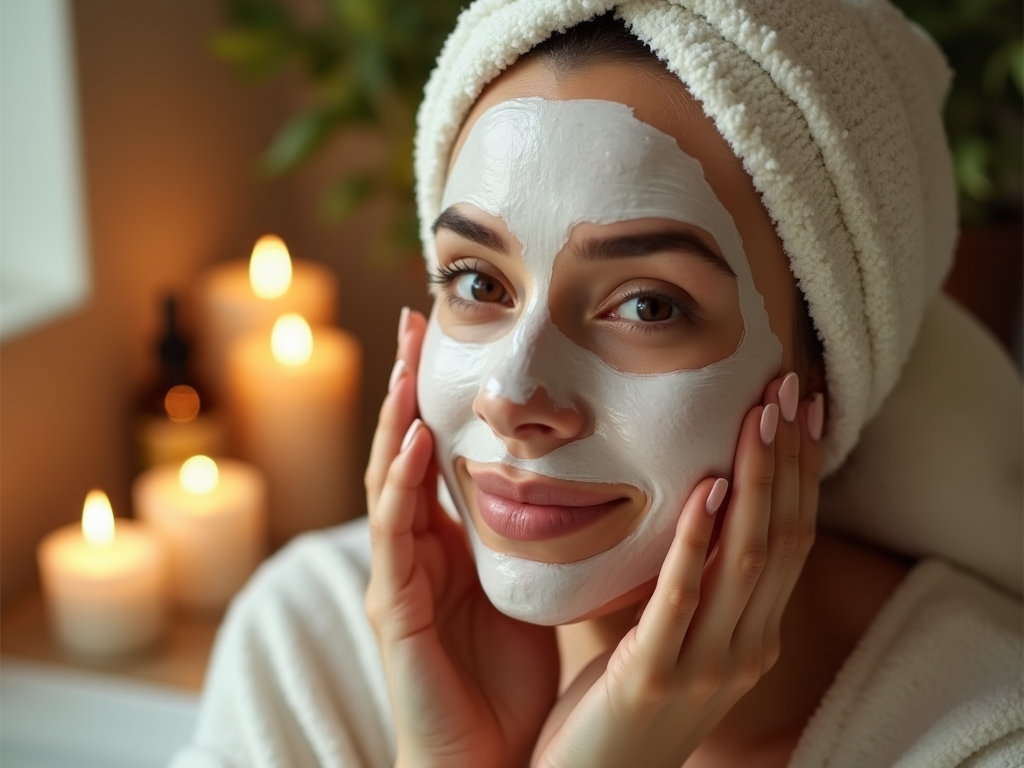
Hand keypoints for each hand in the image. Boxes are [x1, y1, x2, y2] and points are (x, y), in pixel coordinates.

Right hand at [364, 308, 559, 767]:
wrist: (489, 761)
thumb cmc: (509, 678)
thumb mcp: (532, 587)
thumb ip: (542, 534)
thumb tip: (597, 479)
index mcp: (448, 543)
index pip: (438, 452)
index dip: (440, 393)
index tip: (453, 332)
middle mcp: (415, 550)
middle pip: (404, 449)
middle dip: (405, 383)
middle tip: (414, 317)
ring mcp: (399, 577)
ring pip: (388, 481)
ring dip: (395, 416)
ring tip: (406, 356)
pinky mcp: (395, 611)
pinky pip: (394, 538)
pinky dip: (402, 485)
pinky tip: (416, 441)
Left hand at [531, 373, 823, 767]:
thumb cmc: (622, 706)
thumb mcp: (669, 635)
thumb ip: (688, 580)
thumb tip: (690, 503)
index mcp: (752, 635)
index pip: (792, 538)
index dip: (801, 471)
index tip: (804, 408)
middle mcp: (745, 647)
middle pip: (784, 538)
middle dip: (789, 460)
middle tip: (791, 388)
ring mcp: (707, 666)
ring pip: (749, 559)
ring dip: (757, 482)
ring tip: (760, 416)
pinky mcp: (654, 676)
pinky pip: (682, 597)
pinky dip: (699, 539)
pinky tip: (707, 486)